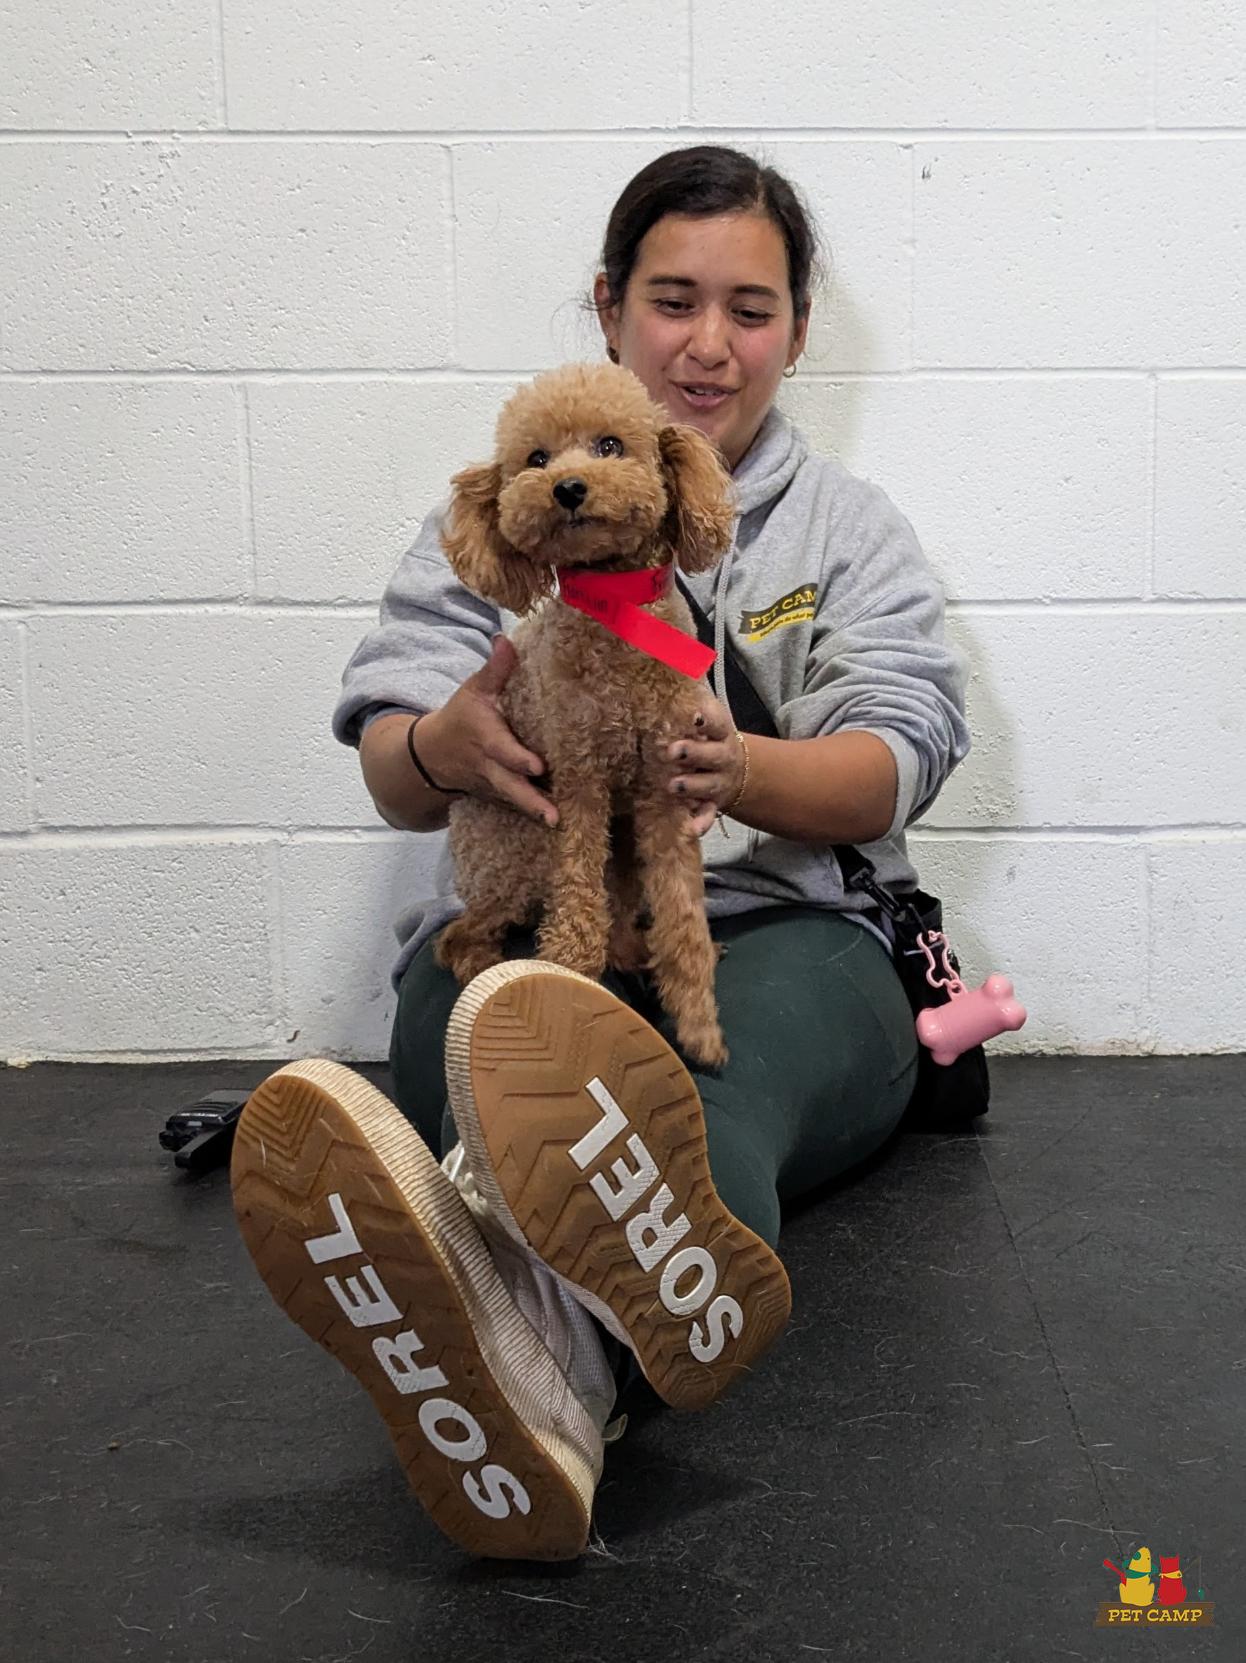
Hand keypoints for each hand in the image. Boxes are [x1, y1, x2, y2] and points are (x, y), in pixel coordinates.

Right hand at [418, 636, 558, 826]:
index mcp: (485, 738)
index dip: (520, 759)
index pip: (503, 750)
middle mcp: (489, 767)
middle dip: (530, 801)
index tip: (539, 767)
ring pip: (514, 802)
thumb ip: (495, 669)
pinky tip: (559, 823)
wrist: (430, 757)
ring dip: (535, 812)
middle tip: (553, 816)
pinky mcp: (498, 799)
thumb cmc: (461, 717)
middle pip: (510, 787)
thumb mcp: (474, 690)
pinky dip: (531, 816)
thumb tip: (506, 638)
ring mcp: (493, 787)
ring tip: (559, 822)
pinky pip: (515, 809)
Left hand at [658, 694, 747, 837]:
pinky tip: (689, 829)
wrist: (740, 768)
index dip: (704, 717)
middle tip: (671, 751)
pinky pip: (707, 815)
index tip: (691, 714)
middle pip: (711, 754)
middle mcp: (722, 755)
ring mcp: (718, 781)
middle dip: (692, 752)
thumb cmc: (710, 735)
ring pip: (706, 785)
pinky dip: (699, 823)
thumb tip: (669, 649)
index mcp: (720, 730)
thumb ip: (691, 689)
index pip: (715, 721)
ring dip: (691, 785)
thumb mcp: (707, 712)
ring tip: (672, 786)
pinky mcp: (712, 803)